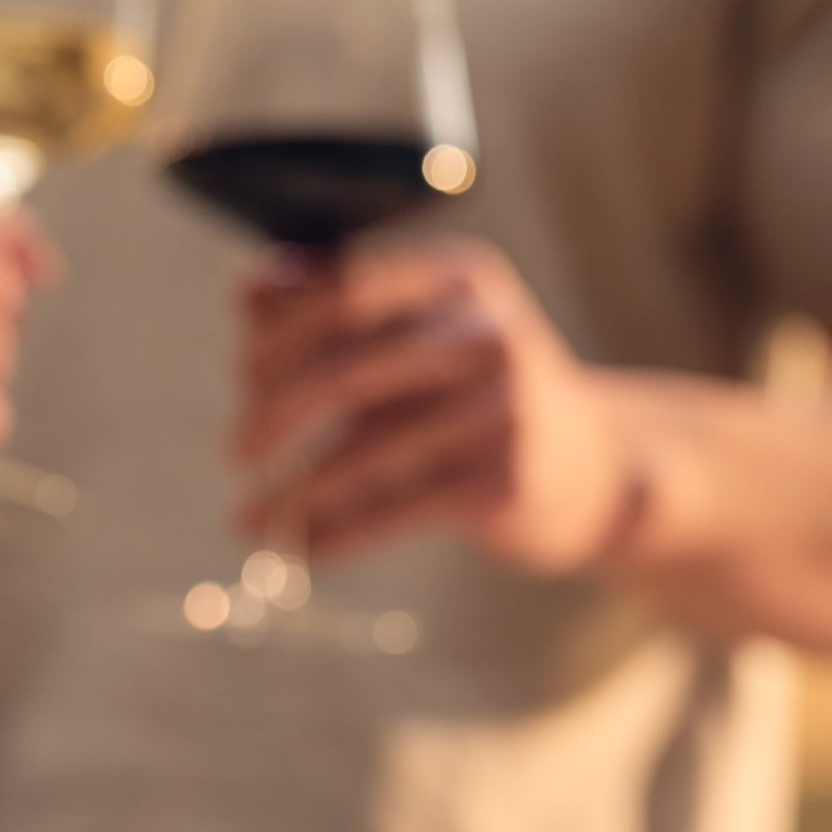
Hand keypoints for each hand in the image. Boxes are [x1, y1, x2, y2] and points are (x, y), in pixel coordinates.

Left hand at [234, 241, 642, 572]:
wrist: (595, 471)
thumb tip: (248, 292)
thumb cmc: (479, 396)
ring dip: (296, 492)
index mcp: (460, 280)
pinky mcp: (509, 480)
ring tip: (250, 520)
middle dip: (275, 413)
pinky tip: (305, 552)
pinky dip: (340, 534)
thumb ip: (340, 309)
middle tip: (235, 451)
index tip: (240, 376)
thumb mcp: (423, 337)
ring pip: (369, 452)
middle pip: (351, 370)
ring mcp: (505, 409)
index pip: (346, 293)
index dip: (278, 336)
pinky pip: (400, 510)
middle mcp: (489, 334)